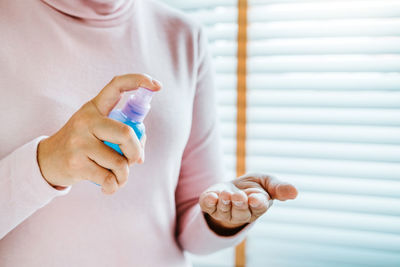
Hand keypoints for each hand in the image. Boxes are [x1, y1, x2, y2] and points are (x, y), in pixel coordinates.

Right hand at [37, 74, 161, 193]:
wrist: (47, 160)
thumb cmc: (81, 144)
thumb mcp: (95, 128)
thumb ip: (120, 133)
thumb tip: (140, 154)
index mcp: (94, 107)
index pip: (117, 85)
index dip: (139, 81)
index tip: (157, 85)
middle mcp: (86, 121)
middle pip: (126, 133)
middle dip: (136, 151)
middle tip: (135, 160)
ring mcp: (80, 142)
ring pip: (120, 162)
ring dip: (124, 175)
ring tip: (118, 176)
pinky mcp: (77, 164)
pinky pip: (109, 179)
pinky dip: (114, 186)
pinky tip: (109, 186)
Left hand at [199, 173, 297, 234]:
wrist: (232, 188)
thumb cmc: (253, 187)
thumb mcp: (267, 183)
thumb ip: (279, 188)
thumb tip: (295, 192)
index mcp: (257, 206)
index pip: (258, 207)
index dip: (256, 203)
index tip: (254, 198)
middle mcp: (241, 212)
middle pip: (240, 212)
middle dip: (239, 203)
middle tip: (238, 195)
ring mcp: (225, 211)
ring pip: (225, 211)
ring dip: (225, 202)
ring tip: (225, 193)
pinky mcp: (211, 206)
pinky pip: (208, 208)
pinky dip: (209, 202)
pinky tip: (211, 197)